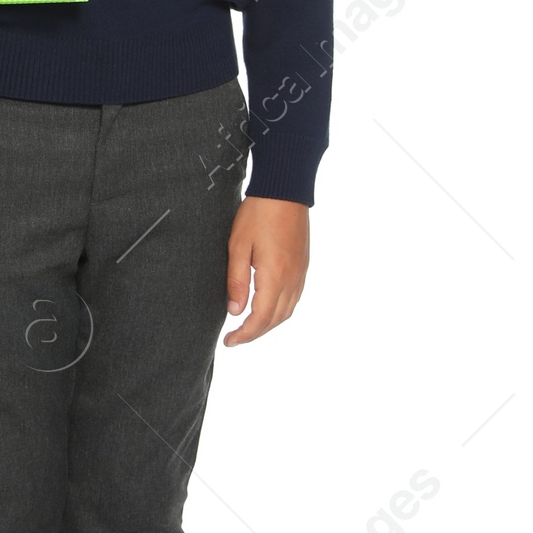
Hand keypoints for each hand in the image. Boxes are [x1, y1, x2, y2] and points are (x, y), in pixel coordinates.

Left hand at [223, 196, 308, 345]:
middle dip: (255, 333)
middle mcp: (292, 279)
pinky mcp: (303, 265)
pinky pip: (294, 297)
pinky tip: (267, 307)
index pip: (261, 319)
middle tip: (235, 338)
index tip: (229, 342)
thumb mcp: (237, 246)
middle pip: (276, 319)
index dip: (245, 335)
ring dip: (269, 324)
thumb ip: (236, 281)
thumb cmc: (258, 214)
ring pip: (288, 310)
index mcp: (275, 277)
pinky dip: (280, 310)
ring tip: (249, 327)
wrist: (285, 190)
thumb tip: (235, 311)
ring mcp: (300, 272)